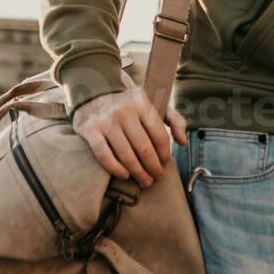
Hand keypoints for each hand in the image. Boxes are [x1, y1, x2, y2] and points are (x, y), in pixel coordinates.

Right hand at [71, 87, 186, 186]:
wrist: (94, 93)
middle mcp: (124, 111)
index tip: (165, 164)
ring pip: (126, 155)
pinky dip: (116, 169)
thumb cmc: (129, 104)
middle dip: (153, 168)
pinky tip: (124, 175)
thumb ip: (174, 120)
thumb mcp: (154, 104)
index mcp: (142, 103)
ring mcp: (106, 121)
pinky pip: (104, 155)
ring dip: (138, 172)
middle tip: (156, 178)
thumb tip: (183, 142)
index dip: (164, 154)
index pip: (159, 135)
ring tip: (145, 181)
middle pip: (144, 149)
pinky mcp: (90, 130)